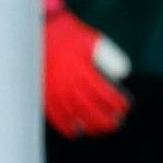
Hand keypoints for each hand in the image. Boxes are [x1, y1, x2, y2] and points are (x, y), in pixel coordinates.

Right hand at [42, 0, 131, 138]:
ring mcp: (54, 91)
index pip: (105, 93)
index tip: (126, 107)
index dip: (117, 103)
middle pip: (90, 108)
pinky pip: (55, 115)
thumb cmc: (68, 35)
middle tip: (117, 123)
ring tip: (100, 130)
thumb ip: (109, 56)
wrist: (36, 31)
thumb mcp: (92, 40)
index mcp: (83, 70)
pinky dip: (66, 126)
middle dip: (105, 119)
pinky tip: (76, 131)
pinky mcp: (43, 94)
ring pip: (74, 115)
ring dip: (89, 125)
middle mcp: (68, 84)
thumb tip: (123, 74)